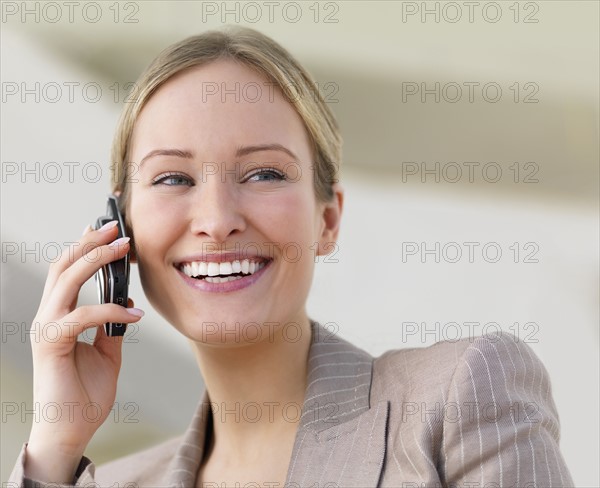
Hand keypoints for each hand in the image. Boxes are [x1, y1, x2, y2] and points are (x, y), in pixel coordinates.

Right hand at [24, 221, 143, 482]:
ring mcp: (46, 328)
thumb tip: (127, 303)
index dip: (84, 247)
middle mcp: (48, 317)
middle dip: (90, 242)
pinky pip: (83, 316)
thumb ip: (111, 326)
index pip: (67, 272)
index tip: (105, 229)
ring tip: (123, 249)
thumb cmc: (85, 393)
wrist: (71, 429)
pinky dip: (111, 310)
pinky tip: (135, 314)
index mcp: (58, 316)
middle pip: (64, 266)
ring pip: (67, 280)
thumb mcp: (106, 352)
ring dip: (96, 260)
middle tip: (118, 228)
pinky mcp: (52, 344)